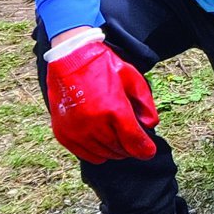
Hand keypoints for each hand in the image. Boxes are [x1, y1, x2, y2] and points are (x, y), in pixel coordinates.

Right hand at [44, 37, 158, 162]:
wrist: (70, 58)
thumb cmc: (104, 67)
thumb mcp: (134, 80)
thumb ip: (146, 106)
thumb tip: (149, 126)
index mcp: (114, 110)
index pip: (134, 143)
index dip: (146, 150)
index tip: (149, 150)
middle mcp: (94, 124)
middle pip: (120, 150)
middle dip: (131, 148)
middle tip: (133, 139)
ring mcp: (76, 131)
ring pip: (105, 154)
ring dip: (115, 150)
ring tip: (118, 137)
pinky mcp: (63, 134)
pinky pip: (86, 155)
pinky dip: (98, 152)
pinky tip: (103, 141)